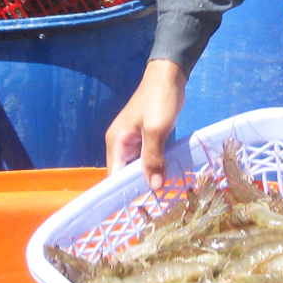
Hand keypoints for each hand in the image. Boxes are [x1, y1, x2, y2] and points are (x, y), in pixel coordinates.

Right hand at [105, 60, 185, 190]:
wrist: (169, 76)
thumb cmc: (159, 100)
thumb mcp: (156, 130)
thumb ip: (153, 159)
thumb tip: (154, 186)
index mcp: (116, 142)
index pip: (114, 175)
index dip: (123, 191)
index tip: (137, 206)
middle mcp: (120, 143)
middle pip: (125, 172)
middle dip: (137, 186)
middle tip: (153, 203)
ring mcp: (132, 139)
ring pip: (136, 165)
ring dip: (147, 176)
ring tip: (161, 193)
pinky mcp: (145, 135)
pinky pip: (146, 157)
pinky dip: (154, 166)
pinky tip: (165, 175)